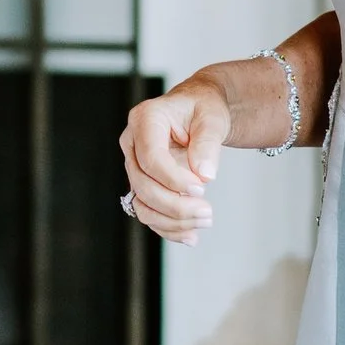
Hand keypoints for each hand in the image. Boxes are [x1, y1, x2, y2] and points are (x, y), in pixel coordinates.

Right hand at [118, 75, 227, 244]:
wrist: (199, 113)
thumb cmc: (203, 109)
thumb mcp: (212, 118)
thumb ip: (207, 143)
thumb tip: (204, 174)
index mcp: (145, 120)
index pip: (150, 157)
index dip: (173, 179)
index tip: (201, 189)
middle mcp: (132, 144)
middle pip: (143, 184)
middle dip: (175, 204)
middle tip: (208, 212)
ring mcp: (135, 166)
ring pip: (142, 203)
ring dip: (172, 220)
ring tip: (204, 222)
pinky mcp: (144, 183)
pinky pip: (149, 212)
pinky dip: (168, 228)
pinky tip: (191, 235)